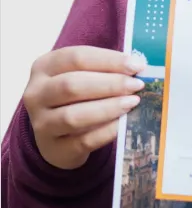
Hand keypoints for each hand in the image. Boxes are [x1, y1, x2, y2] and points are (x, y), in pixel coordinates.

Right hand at [23, 46, 144, 169]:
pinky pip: (83, 140)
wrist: (57, 136)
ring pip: (73, 116)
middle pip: (72, 85)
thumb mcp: (82, 76)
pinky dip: (106, 131)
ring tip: (133, 102)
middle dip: (110, 84)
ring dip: (108, 108)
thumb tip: (138, 67)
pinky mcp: (54, 149)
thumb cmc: (75, 97)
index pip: (76, 58)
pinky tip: (123, 123)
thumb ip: (104, 69)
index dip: (109, 60)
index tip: (137, 65)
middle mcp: (36, 94)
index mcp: (44, 67)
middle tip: (137, 85)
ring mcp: (41, 124)